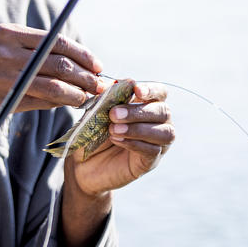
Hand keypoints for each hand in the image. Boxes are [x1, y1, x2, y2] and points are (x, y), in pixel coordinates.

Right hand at [0, 23, 102, 117]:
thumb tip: (67, 62)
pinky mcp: (1, 98)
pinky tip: (68, 104)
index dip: (81, 54)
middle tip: (100, 84)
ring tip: (88, 97)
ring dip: (76, 93)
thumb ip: (28, 49)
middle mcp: (7, 51)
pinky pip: (38, 101)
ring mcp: (4, 76)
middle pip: (59, 62)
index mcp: (8, 33)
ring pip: (53, 85)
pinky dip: (57, 103)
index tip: (96, 64)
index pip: (56, 41)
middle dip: (85, 75)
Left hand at [71, 81, 174, 195]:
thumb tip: (115, 82)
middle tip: (113, 114)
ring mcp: (157, 144)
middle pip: (163, 111)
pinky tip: (117, 140)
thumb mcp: (96, 113)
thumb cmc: (93, 133)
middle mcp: (158, 123)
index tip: (136, 90)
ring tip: (114, 129)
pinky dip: (135, 143)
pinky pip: (152, 151)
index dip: (152, 89)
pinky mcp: (150, 162)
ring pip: (164, 132)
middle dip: (138, 111)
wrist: (83, 164)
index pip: (160, 92)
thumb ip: (106, 98)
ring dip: (138, 128)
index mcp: (146, 105)